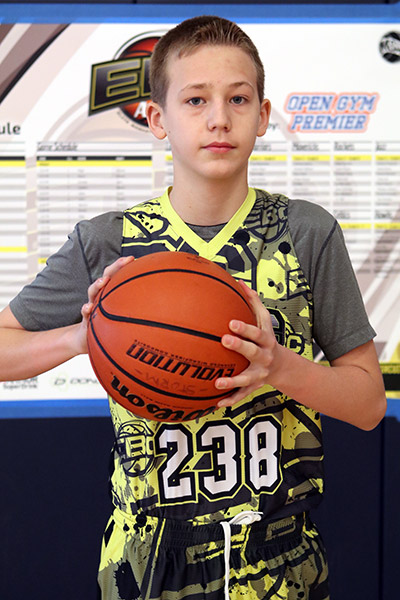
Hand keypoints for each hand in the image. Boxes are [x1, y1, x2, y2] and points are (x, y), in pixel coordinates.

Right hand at [77, 256, 134, 353]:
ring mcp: (92, 305)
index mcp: (110, 293)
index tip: (135, 258)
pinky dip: (86, 309)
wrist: (88, 339)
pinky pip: (84, 313)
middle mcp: (101, 296)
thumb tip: (160, 307)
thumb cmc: (109, 324)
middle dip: (115, 267)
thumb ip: (137, 309)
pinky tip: (88, 307)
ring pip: (92, 292)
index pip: (118, 275)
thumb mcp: (123, 316)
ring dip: (97, 285)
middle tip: (125, 261)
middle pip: (106, 276)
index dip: (124, 265)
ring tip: (104, 281)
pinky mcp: (86, 318)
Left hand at [215, 282, 280, 406]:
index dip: (246, 328)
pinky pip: (242, 395)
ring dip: (232, 381)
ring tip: (217, 382)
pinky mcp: (254, 387)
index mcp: (266, 341)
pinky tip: (217, 402)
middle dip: (240, 346)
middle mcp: (264, 358)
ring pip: (246, 379)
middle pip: (254, 352)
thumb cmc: (267, 340)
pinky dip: (230, 399)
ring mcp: (260, 374)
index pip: (258, 333)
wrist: (284, 368)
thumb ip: (254, 303)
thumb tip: (240, 283)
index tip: (231, 322)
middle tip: (225, 340)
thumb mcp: (264, 322)